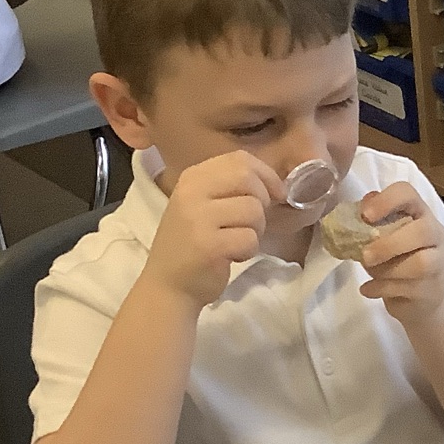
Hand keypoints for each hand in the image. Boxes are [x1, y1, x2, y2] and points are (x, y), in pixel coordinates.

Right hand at [141, 150, 283, 308]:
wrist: (168, 285)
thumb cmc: (193, 244)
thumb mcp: (204, 205)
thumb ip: (232, 188)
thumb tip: (275, 184)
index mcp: (193, 177)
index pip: (239, 159)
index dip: (266, 175)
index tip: (275, 194)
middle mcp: (192, 192)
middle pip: (248, 179)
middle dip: (263, 202)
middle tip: (253, 222)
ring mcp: (198, 218)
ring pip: (253, 211)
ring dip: (255, 230)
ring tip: (236, 241)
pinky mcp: (209, 245)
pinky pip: (249, 238)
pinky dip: (248, 250)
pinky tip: (231, 256)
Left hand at [356, 184, 443, 323]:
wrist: (419, 298)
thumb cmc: (397, 259)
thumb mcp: (382, 237)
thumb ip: (371, 222)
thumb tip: (359, 209)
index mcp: (419, 212)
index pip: (408, 193)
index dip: (388, 200)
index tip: (366, 215)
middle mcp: (435, 233)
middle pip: (423, 231)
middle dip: (389, 244)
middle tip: (364, 255)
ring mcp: (439, 263)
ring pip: (421, 263)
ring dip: (388, 270)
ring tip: (370, 273)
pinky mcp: (433, 289)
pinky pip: (409, 288)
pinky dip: (382, 289)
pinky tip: (368, 289)